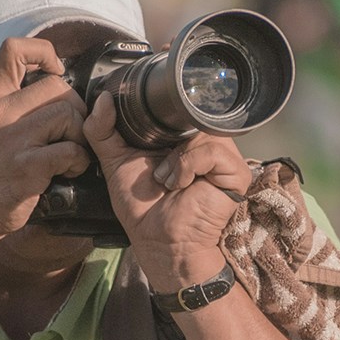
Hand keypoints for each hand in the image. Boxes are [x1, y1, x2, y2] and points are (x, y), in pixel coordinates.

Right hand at [0, 37, 91, 239]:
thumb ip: (6, 101)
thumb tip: (45, 80)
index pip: (13, 50)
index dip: (43, 53)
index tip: (55, 72)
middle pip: (57, 85)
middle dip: (74, 108)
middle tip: (69, 131)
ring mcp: (12, 140)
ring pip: (68, 114)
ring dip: (79, 134)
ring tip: (70, 152)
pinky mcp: (27, 167)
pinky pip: (70, 150)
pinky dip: (79, 160)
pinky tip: (69, 170)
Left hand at [83, 97, 247, 293]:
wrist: (157, 241)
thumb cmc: (142, 207)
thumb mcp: (114, 160)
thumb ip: (102, 128)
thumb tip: (103, 98)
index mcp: (184, 136)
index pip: (179, 107)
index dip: (159, 116)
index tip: (145, 140)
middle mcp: (207, 141)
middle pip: (191, 115)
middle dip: (166, 139)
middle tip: (156, 166)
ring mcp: (226, 156)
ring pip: (201, 131)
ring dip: (176, 158)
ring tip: (168, 180)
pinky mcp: (237, 172)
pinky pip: (212, 151)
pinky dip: (189, 166)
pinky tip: (181, 185)